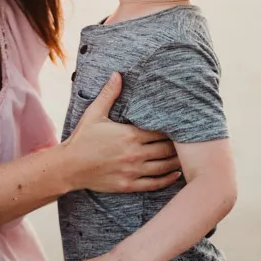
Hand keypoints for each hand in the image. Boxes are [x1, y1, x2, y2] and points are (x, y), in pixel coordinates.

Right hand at [62, 73, 179, 193]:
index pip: (161, 131)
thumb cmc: (82, 139)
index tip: (182, 126)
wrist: (69, 167)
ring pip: (164, 167)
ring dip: (177, 162)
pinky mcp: (129, 185)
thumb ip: (109, 95)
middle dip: (179, 146)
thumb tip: (117, 74)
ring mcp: (133, 171)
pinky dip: (168, 180)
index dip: (173, 129)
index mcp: (130, 135)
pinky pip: (154, 184)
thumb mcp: (94, 114)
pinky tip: (176, 174)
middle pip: (167, 149)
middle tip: (191, 142)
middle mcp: (135, 154)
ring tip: (188, 158)